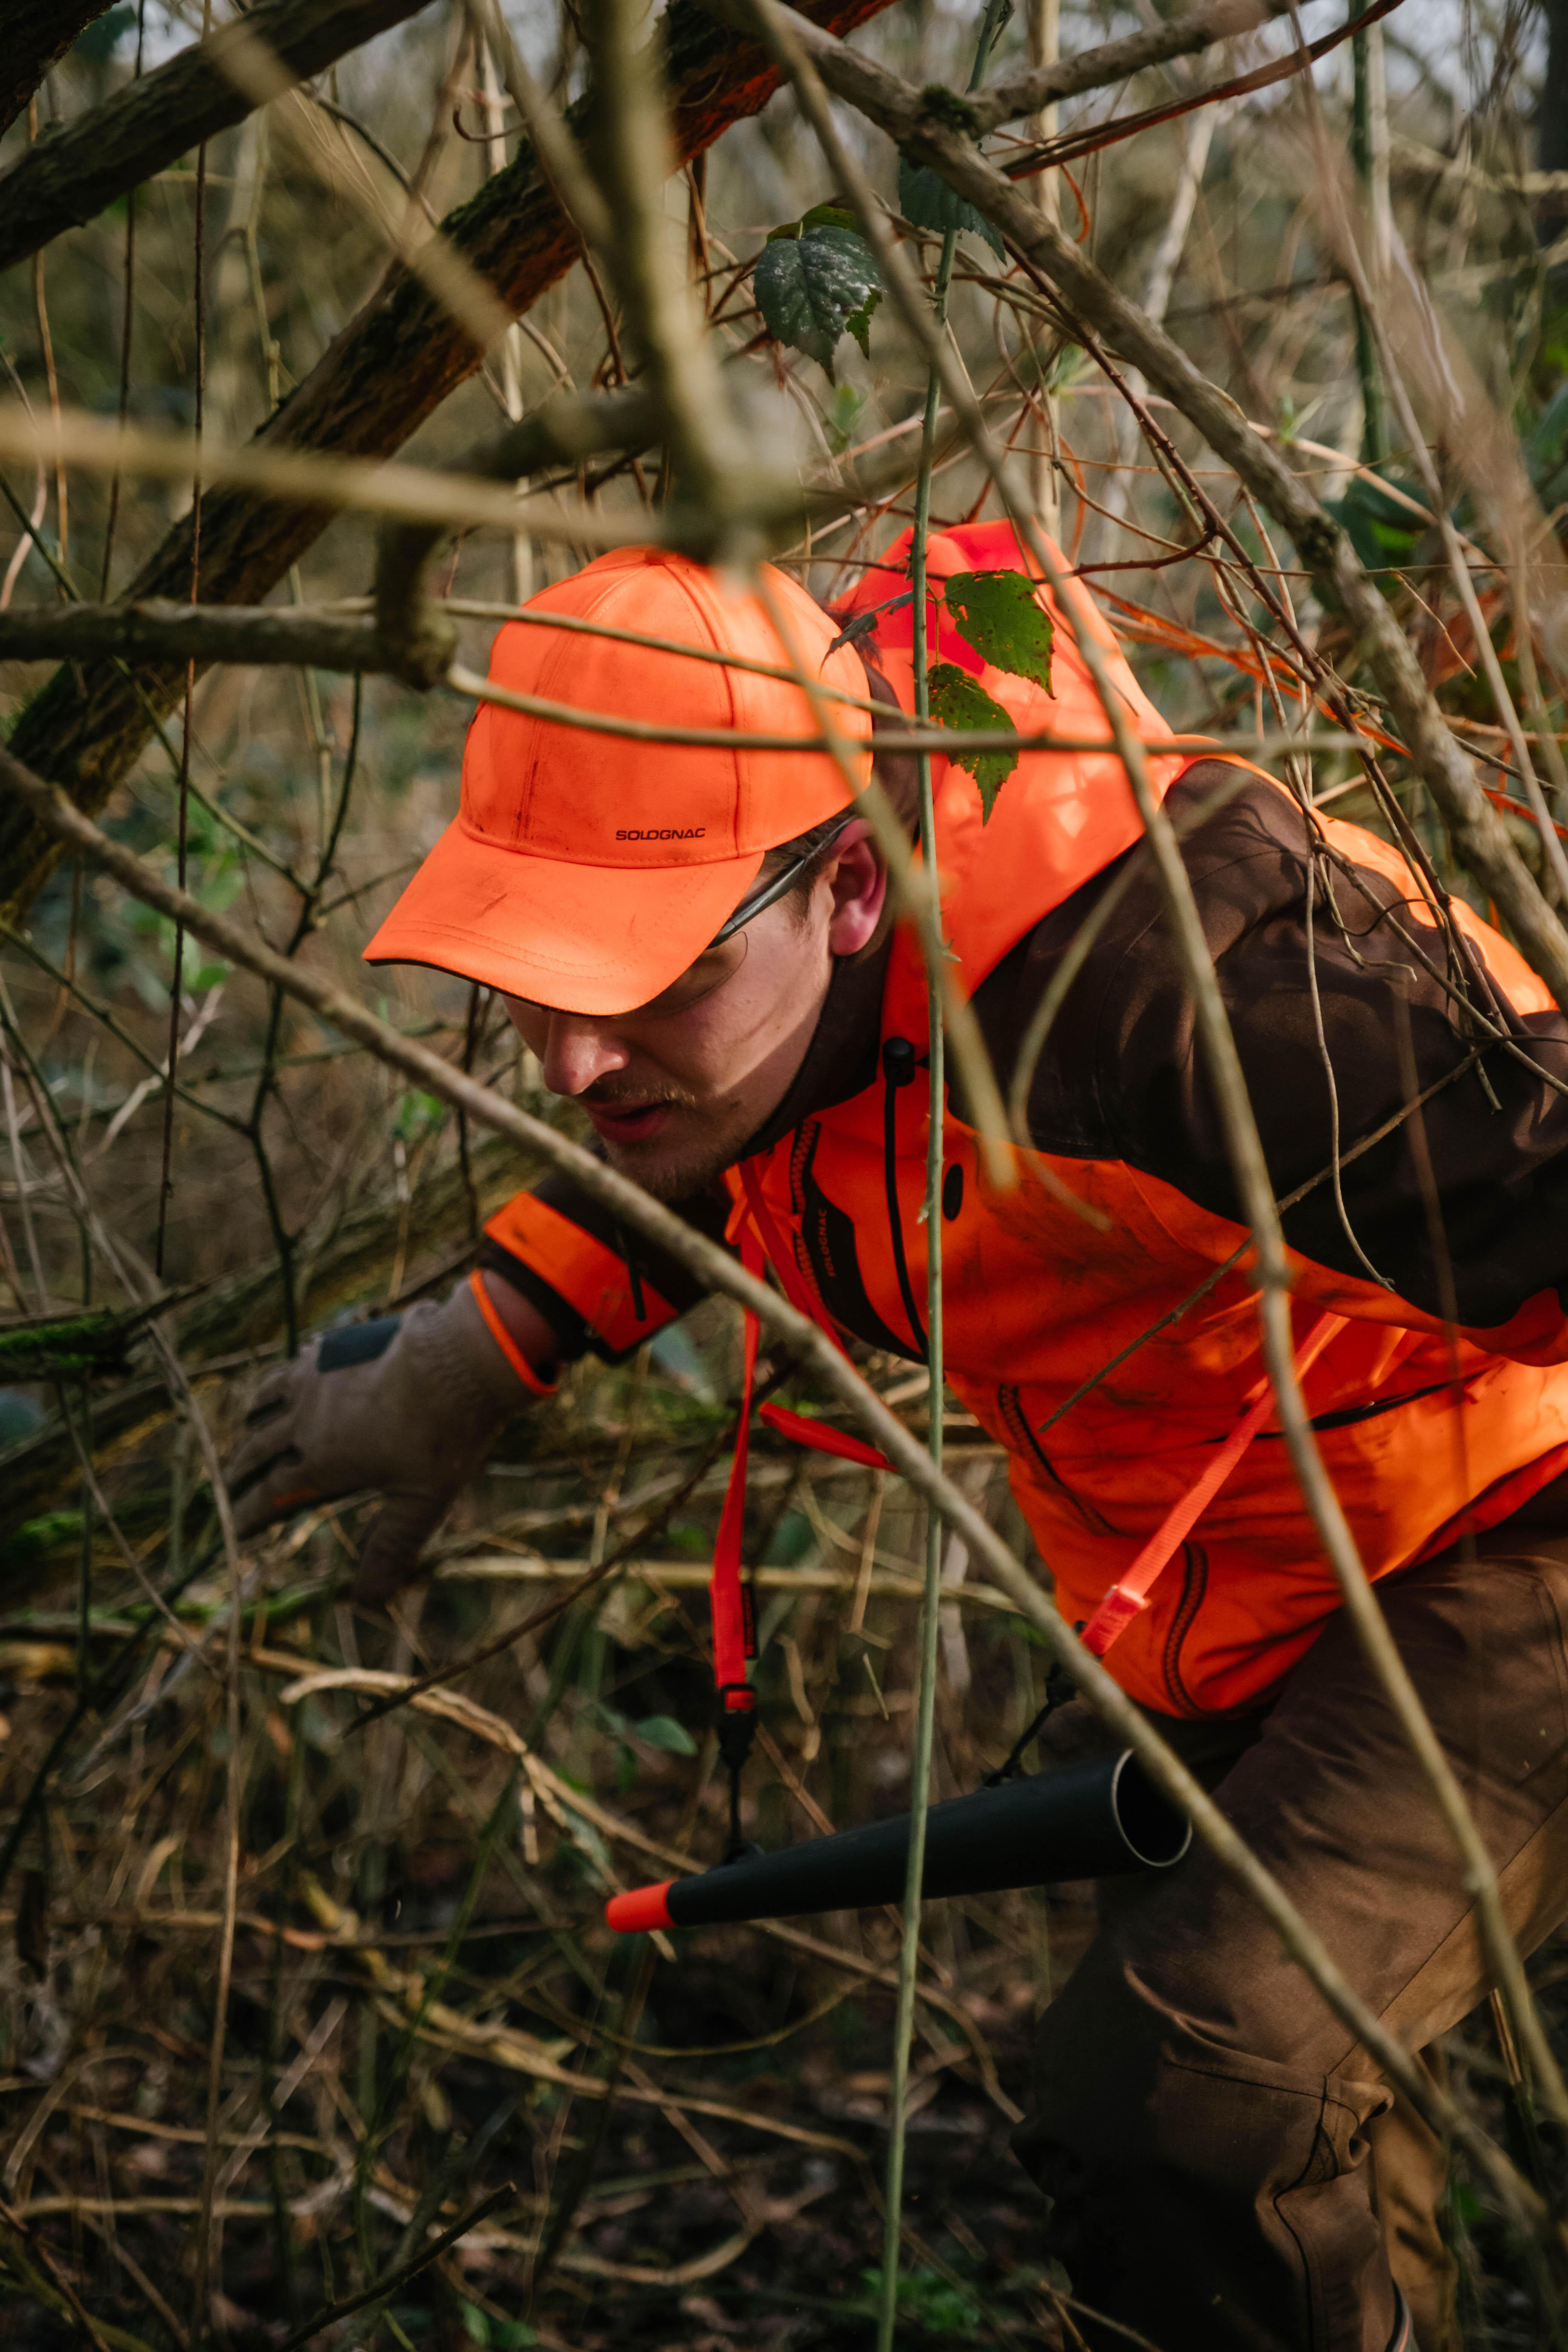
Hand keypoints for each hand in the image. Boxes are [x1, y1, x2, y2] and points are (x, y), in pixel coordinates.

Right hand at [226, 1277, 540, 1603]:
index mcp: (322, 1461)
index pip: (271, 1495)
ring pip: (265, 1404)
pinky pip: (288, 1367)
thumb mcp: (421, 1504)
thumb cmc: (445, 1434)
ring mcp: (315, 1379)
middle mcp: (306, 1421)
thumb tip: (366, 1603)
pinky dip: (275, 1383)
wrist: (459, 1358)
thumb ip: (390, 1550)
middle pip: (259, 1451)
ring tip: (249, 1433)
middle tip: (231, 1489)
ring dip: (253, 1425)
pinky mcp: (332, 1347)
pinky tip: (285, 1380)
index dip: (250, 1514)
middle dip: (241, 1474)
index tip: (234, 1529)